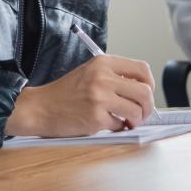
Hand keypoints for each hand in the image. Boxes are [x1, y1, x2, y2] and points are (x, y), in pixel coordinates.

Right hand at [5, 55, 155, 137]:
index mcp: (103, 63)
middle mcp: (103, 77)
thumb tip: (142, 89)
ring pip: (137, 111)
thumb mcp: (89, 72)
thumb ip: (114, 76)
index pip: (142, 70)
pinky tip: (108, 124)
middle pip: (145, 92)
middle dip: (148, 107)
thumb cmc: (65, 92)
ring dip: (136, 120)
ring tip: (127, 121)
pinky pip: (120, 125)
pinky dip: (118, 127)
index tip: (146, 93)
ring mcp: (100, 98)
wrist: (40, 107)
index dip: (150, 84)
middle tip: (142, 113)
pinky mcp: (96, 118)